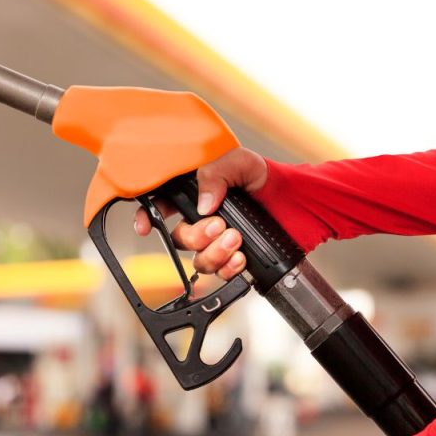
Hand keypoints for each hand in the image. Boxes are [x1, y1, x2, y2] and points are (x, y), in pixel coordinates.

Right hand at [133, 147, 266, 279]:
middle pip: (180, 239)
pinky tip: (241, 256)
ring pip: (199, 261)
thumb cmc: (261, 176)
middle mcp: (200, 220)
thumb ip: (215, 176)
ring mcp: (215, 242)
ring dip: (215, 253)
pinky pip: (221, 273)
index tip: (145, 227)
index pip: (160, 206)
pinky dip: (230, 267)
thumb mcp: (238, 162)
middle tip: (219, 225)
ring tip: (235, 239)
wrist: (290, 197)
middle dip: (197, 236)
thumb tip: (203, 203)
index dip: (147, 217)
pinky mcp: (232, 257)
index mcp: (194, 194)